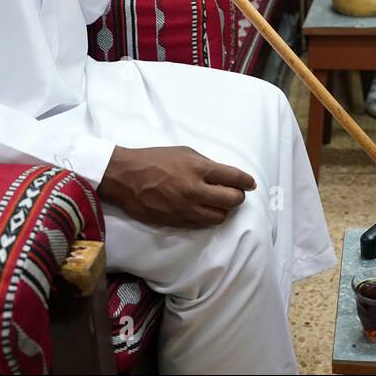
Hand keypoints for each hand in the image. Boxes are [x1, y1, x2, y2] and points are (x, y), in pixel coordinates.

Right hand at [97, 145, 255, 227]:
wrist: (125, 177)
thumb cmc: (154, 159)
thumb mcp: (183, 152)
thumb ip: (205, 164)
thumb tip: (223, 175)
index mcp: (198, 169)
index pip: (233, 178)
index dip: (246, 181)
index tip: (250, 183)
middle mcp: (195, 191)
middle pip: (232, 201)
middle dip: (238, 196)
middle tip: (236, 192)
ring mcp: (186, 209)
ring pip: (220, 217)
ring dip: (224, 209)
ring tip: (219, 202)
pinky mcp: (177, 221)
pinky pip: (202, 224)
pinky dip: (208, 217)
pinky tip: (205, 209)